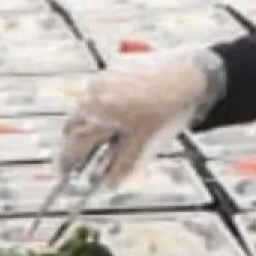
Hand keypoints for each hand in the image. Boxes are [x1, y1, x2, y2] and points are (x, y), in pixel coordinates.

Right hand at [59, 53, 220, 185]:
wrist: (189, 78)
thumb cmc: (166, 113)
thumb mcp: (143, 146)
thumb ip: (121, 166)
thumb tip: (105, 184)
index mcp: (98, 114)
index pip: (72, 144)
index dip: (68, 163)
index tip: (67, 175)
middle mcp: (93, 94)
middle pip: (73, 126)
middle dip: (79, 144)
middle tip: (91, 158)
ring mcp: (101, 79)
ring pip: (85, 110)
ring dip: (92, 125)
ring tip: (115, 135)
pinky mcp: (112, 71)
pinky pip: (98, 95)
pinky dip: (104, 108)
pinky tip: (126, 114)